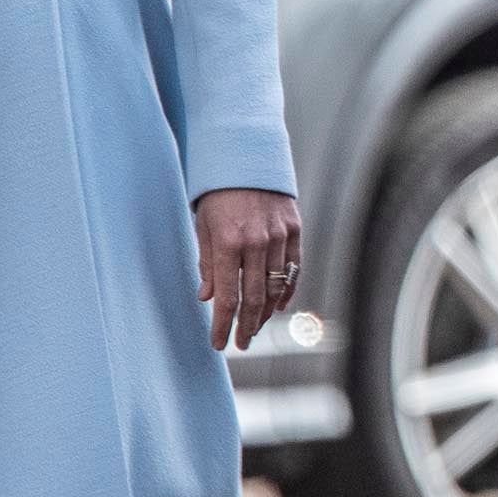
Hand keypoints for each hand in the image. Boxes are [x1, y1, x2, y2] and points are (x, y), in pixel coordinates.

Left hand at [196, 187, 303, 351]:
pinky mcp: (294, 228)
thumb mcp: (203, 225)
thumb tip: (207, 296)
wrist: (245, 153)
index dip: (222, 324)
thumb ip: (207, 262)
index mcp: (228, 243)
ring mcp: (279, 236)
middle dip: (246, 325)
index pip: (227, 297)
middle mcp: (256, 242)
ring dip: (266, 312)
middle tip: (241, 342)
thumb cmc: (217, 191)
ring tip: (256, 327)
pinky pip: (293, 268)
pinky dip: (286, 289)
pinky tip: (277, 305)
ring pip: (276, 286)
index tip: (218, 343)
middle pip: (255, 298)